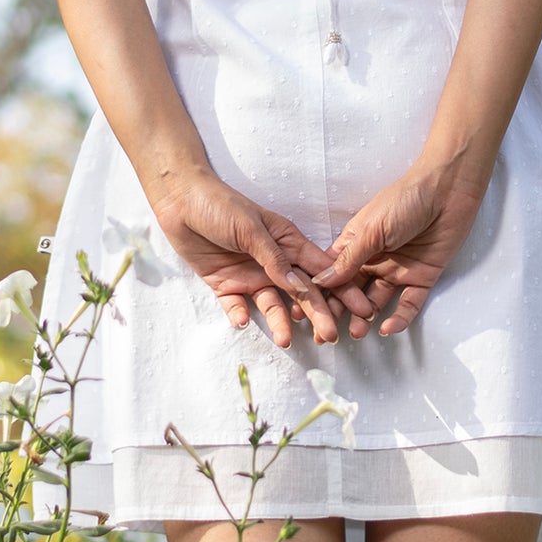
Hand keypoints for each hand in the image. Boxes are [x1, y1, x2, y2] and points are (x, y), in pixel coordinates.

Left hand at [151, 171, 375, 347]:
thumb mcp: (252, 229)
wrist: (179, 200)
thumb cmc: (220, 205)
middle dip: (319, 314)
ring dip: (280, 322)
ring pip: (272, 305)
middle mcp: (274, 263)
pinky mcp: (225, 285)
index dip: (342, 289)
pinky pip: (236, 307)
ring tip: (285, 341)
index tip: (362, 309)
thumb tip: (301, 286)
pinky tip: (243, 322)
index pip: (320, 270)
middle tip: (332, 336)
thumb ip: (275, 259)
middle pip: (302, 293)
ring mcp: (250, 276)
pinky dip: (240, 316)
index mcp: (288, 243)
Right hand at [312, 157, 486, 335]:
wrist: (448, 191)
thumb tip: (321, 282)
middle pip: (352, 293)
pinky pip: (408, 304)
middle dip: (339, 313)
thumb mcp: (371, 230)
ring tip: (356, 333)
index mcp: (356, 245)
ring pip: (377, 302)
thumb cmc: (405, 200)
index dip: (321, 293)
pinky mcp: (422, 279)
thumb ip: (349, 259)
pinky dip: (398, 318)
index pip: (333, 274)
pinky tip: (386, 328)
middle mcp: (374, 261)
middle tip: (327, 335)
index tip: (305, 313)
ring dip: (365, 318)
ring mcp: (398, 271)